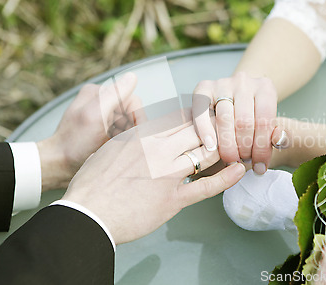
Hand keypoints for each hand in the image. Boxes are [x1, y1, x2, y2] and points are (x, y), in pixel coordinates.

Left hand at [37, 73, 143, 190]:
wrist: (59, 166)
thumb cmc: (74, 143)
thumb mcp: (95, 116)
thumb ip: (114, 95)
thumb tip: (133, 76)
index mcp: (98, 93)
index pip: (132, 101)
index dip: (136, 118)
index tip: (131, 135)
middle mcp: (101, 101)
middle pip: (132, 112)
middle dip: (130, 128)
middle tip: (119, 142)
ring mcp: (103, 115)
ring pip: (130, 124)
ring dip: (127, 136)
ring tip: (114, 147)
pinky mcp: (104, 129)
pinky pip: (123, 132)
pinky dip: (122, 141)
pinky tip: (112, 148)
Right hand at [61, 109, 245, 243]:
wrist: (86, 213)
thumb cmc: (91, 183)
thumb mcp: (109, 148)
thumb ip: (129, 138)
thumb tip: (138, 133)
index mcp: (143, 136)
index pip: (179, 118)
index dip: (198, 115)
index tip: (210, 112)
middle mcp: (158, 150)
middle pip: (197, 131)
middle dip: (215, 126)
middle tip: (230, 125)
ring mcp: (167, 175)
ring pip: (205, 154)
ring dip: (223, 148)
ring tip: (237, 144)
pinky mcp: (172, 200)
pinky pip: (205, 187)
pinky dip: (226, 179)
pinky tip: (239, 171)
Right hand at [193, 72, 286, 174]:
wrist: (235, 97)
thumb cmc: (255, 116)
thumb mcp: (270, 123)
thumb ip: (278, 134)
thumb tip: (280, 140)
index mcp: (265, 88)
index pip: (264, 121)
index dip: (262, 148)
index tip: (260, 167)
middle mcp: (244, 81)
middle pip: (244, 121)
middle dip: (244, 148)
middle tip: (243, 163)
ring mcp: (222, 83)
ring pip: (224, 119)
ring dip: (227, 145)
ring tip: (230, 160)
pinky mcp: (204, 87)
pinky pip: (202, 111)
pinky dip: (205, 131)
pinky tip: (210, 147)